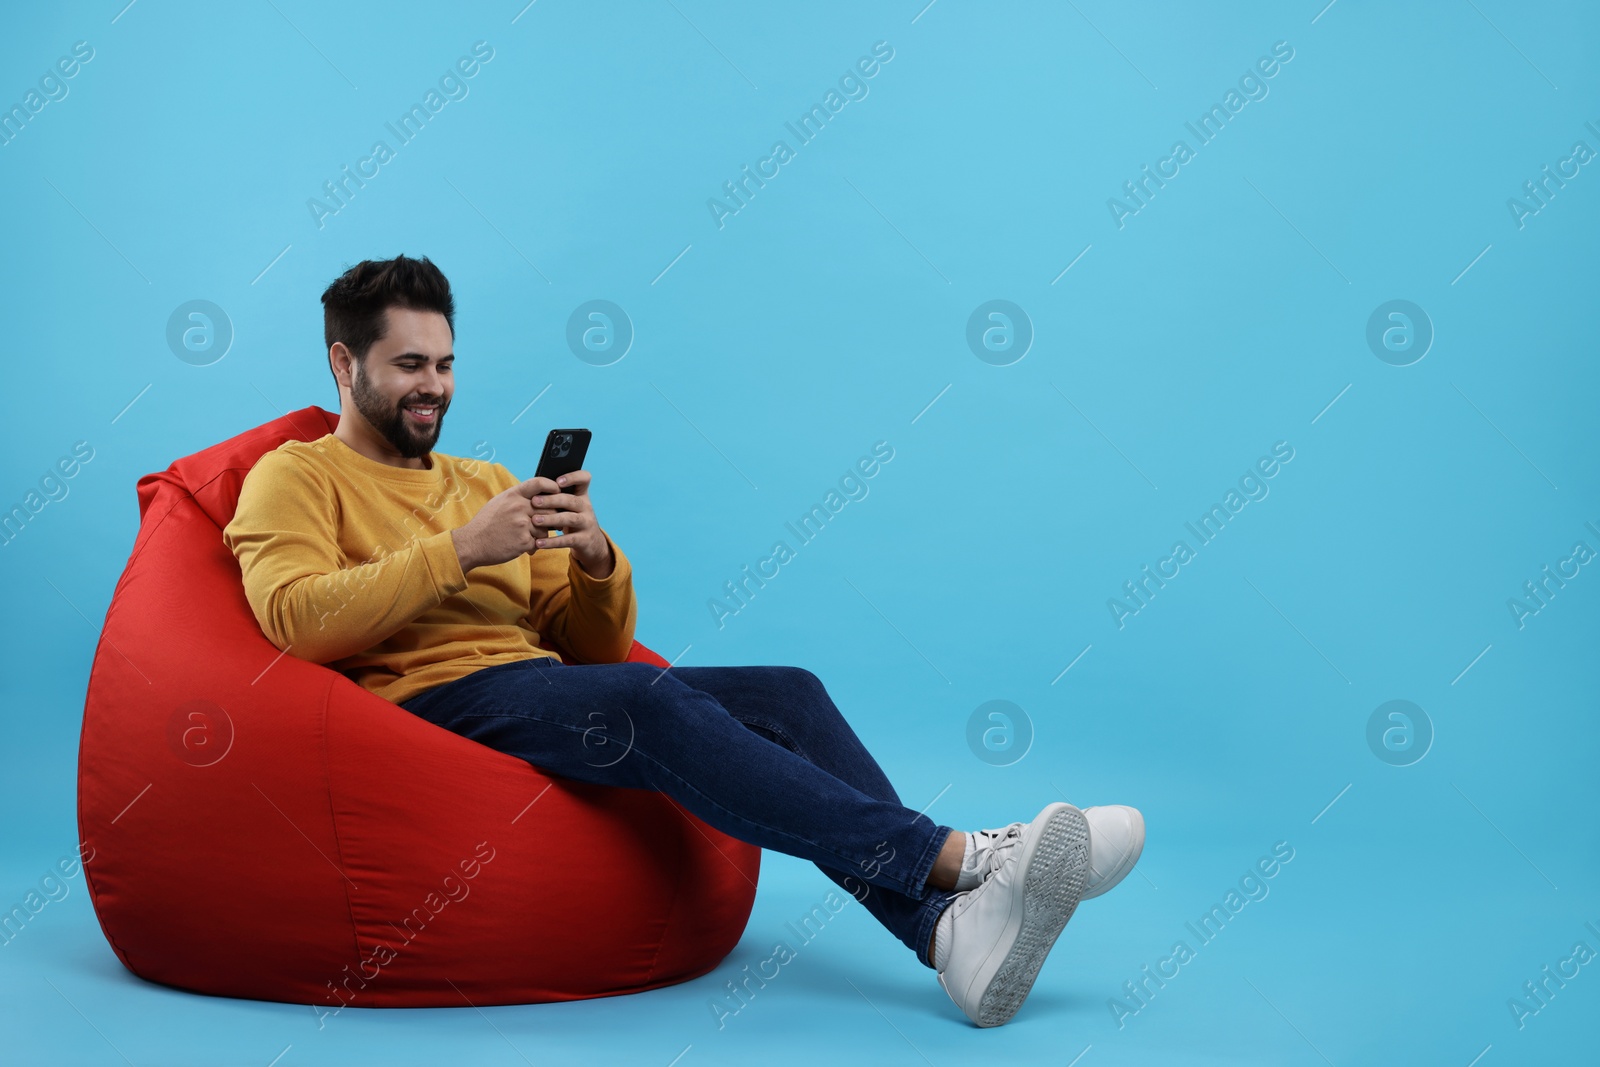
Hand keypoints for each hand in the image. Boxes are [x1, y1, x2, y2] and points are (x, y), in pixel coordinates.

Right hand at [452, 470, 611, 574]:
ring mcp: (522, 524)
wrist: (472, 543)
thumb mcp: (499, 502)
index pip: (538, 483)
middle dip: (550, 517)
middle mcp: (519, 507)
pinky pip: (538, 543)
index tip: (557, 491)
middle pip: (549, 508)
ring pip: (546, 528)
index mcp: (513, 495)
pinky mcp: (523, 541)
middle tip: (547, 523)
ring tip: (529, 537)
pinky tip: (524, 547)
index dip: (551, 486)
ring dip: (540, 535)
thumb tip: (538, 495)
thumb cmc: (486, 523)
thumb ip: (517, 497)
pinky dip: (533, 547)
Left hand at [527, 469, 612, 577]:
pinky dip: (553, 542)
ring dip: (551, 519)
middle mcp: (586, 507)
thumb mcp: (568, 507)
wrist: (590, 543)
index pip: (584, 479)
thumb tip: (533, 490)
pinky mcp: (584, 540)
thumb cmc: (571, 519)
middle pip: (571, 500)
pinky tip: (539, 542)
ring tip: (535, 520)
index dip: (573, 477)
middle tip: (534, 501)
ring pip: (570, 519)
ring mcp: (587, 523)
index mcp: (581, 495)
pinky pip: (568, 540)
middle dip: (552, 500)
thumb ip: (556, 497)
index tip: (557, 481)